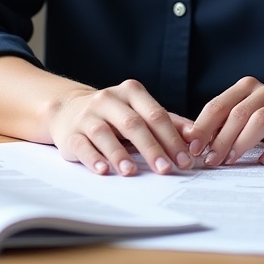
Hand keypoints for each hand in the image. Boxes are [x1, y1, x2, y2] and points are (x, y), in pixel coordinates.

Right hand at [49, 79, 193, 175]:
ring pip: (104, 133)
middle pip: (133, 123)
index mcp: (131, 92)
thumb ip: (168, 122)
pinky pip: (82, 145)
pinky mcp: (71, 133)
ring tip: (132, 172)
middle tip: (166, 170)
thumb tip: (195, 136)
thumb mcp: (140, 112)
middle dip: (151, 148)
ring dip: (119, 154)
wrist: (68, 110)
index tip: (185, 159)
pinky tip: (103, 170)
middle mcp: (108, 99)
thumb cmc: (114, 115)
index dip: (171, 137)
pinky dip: (93, 158)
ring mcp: (88, 116)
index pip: (155, 114)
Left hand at [182, 77, 263, 166]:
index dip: (203, 126)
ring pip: (260, 121)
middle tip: (209, 160)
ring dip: (241, 143)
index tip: (192, 145)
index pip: (220, 104)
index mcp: (249, 88)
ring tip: (230, 161)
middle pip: (238, 114)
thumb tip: (195, 141)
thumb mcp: (250, 111)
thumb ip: (226, 121)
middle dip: (220, 138)